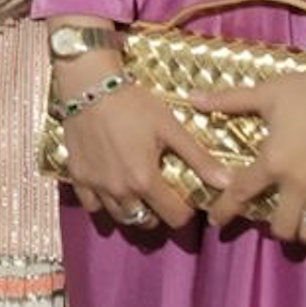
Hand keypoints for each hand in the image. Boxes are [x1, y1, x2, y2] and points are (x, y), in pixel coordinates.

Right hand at [58, 75, 232, 232]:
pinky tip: (109, 185)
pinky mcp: (77, 175)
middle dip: (158, 211)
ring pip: (120, 216)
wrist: (88, 84)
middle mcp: (120, 191)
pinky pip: (91, 204)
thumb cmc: (132, 104)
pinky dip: (102, 202)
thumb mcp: (170, 128)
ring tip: (138, 191)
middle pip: (146, 222)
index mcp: (145, 181)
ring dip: (133, 209)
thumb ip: (199, 159)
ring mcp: (95, 185)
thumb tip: (228, 183)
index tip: (182, 193)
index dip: (184, 210)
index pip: (175, 218)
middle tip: (160, 191)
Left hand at [200, 51, 305, 246]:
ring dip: (304, 235)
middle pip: (282, 226)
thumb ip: (227, 101)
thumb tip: (191, 98)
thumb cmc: (303, 90)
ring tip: (302, 228)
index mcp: (272, 160)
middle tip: (273, 221)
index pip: (240, 194)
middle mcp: (298, 182)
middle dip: (274, 229)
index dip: (225, 211)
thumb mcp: (262, 94)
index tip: (215, 222)